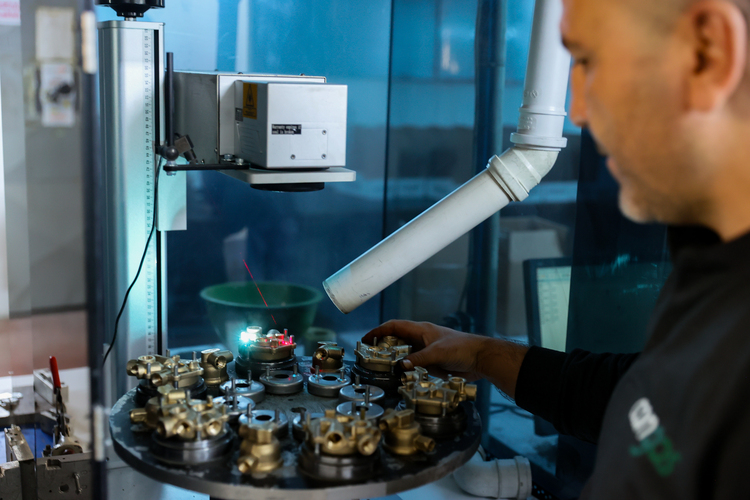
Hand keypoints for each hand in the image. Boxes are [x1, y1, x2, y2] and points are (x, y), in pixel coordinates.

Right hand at [362, 320, 528, 397]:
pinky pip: (414, 365)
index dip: (379, 331)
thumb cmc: (462, 349)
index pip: (395, 327)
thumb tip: (401, 365)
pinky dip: (405, 369)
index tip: (366, 339)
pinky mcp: (432, 363)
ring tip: (381, 369)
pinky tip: (400, 377)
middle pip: (397, 339)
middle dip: (383, 345)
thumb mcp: (438, 353)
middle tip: (370, 356)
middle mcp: (422, 339)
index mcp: (421, 330)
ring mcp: (427, 351)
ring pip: (405, 353)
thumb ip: (419, 359)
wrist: (480, 359)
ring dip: (394, 359)